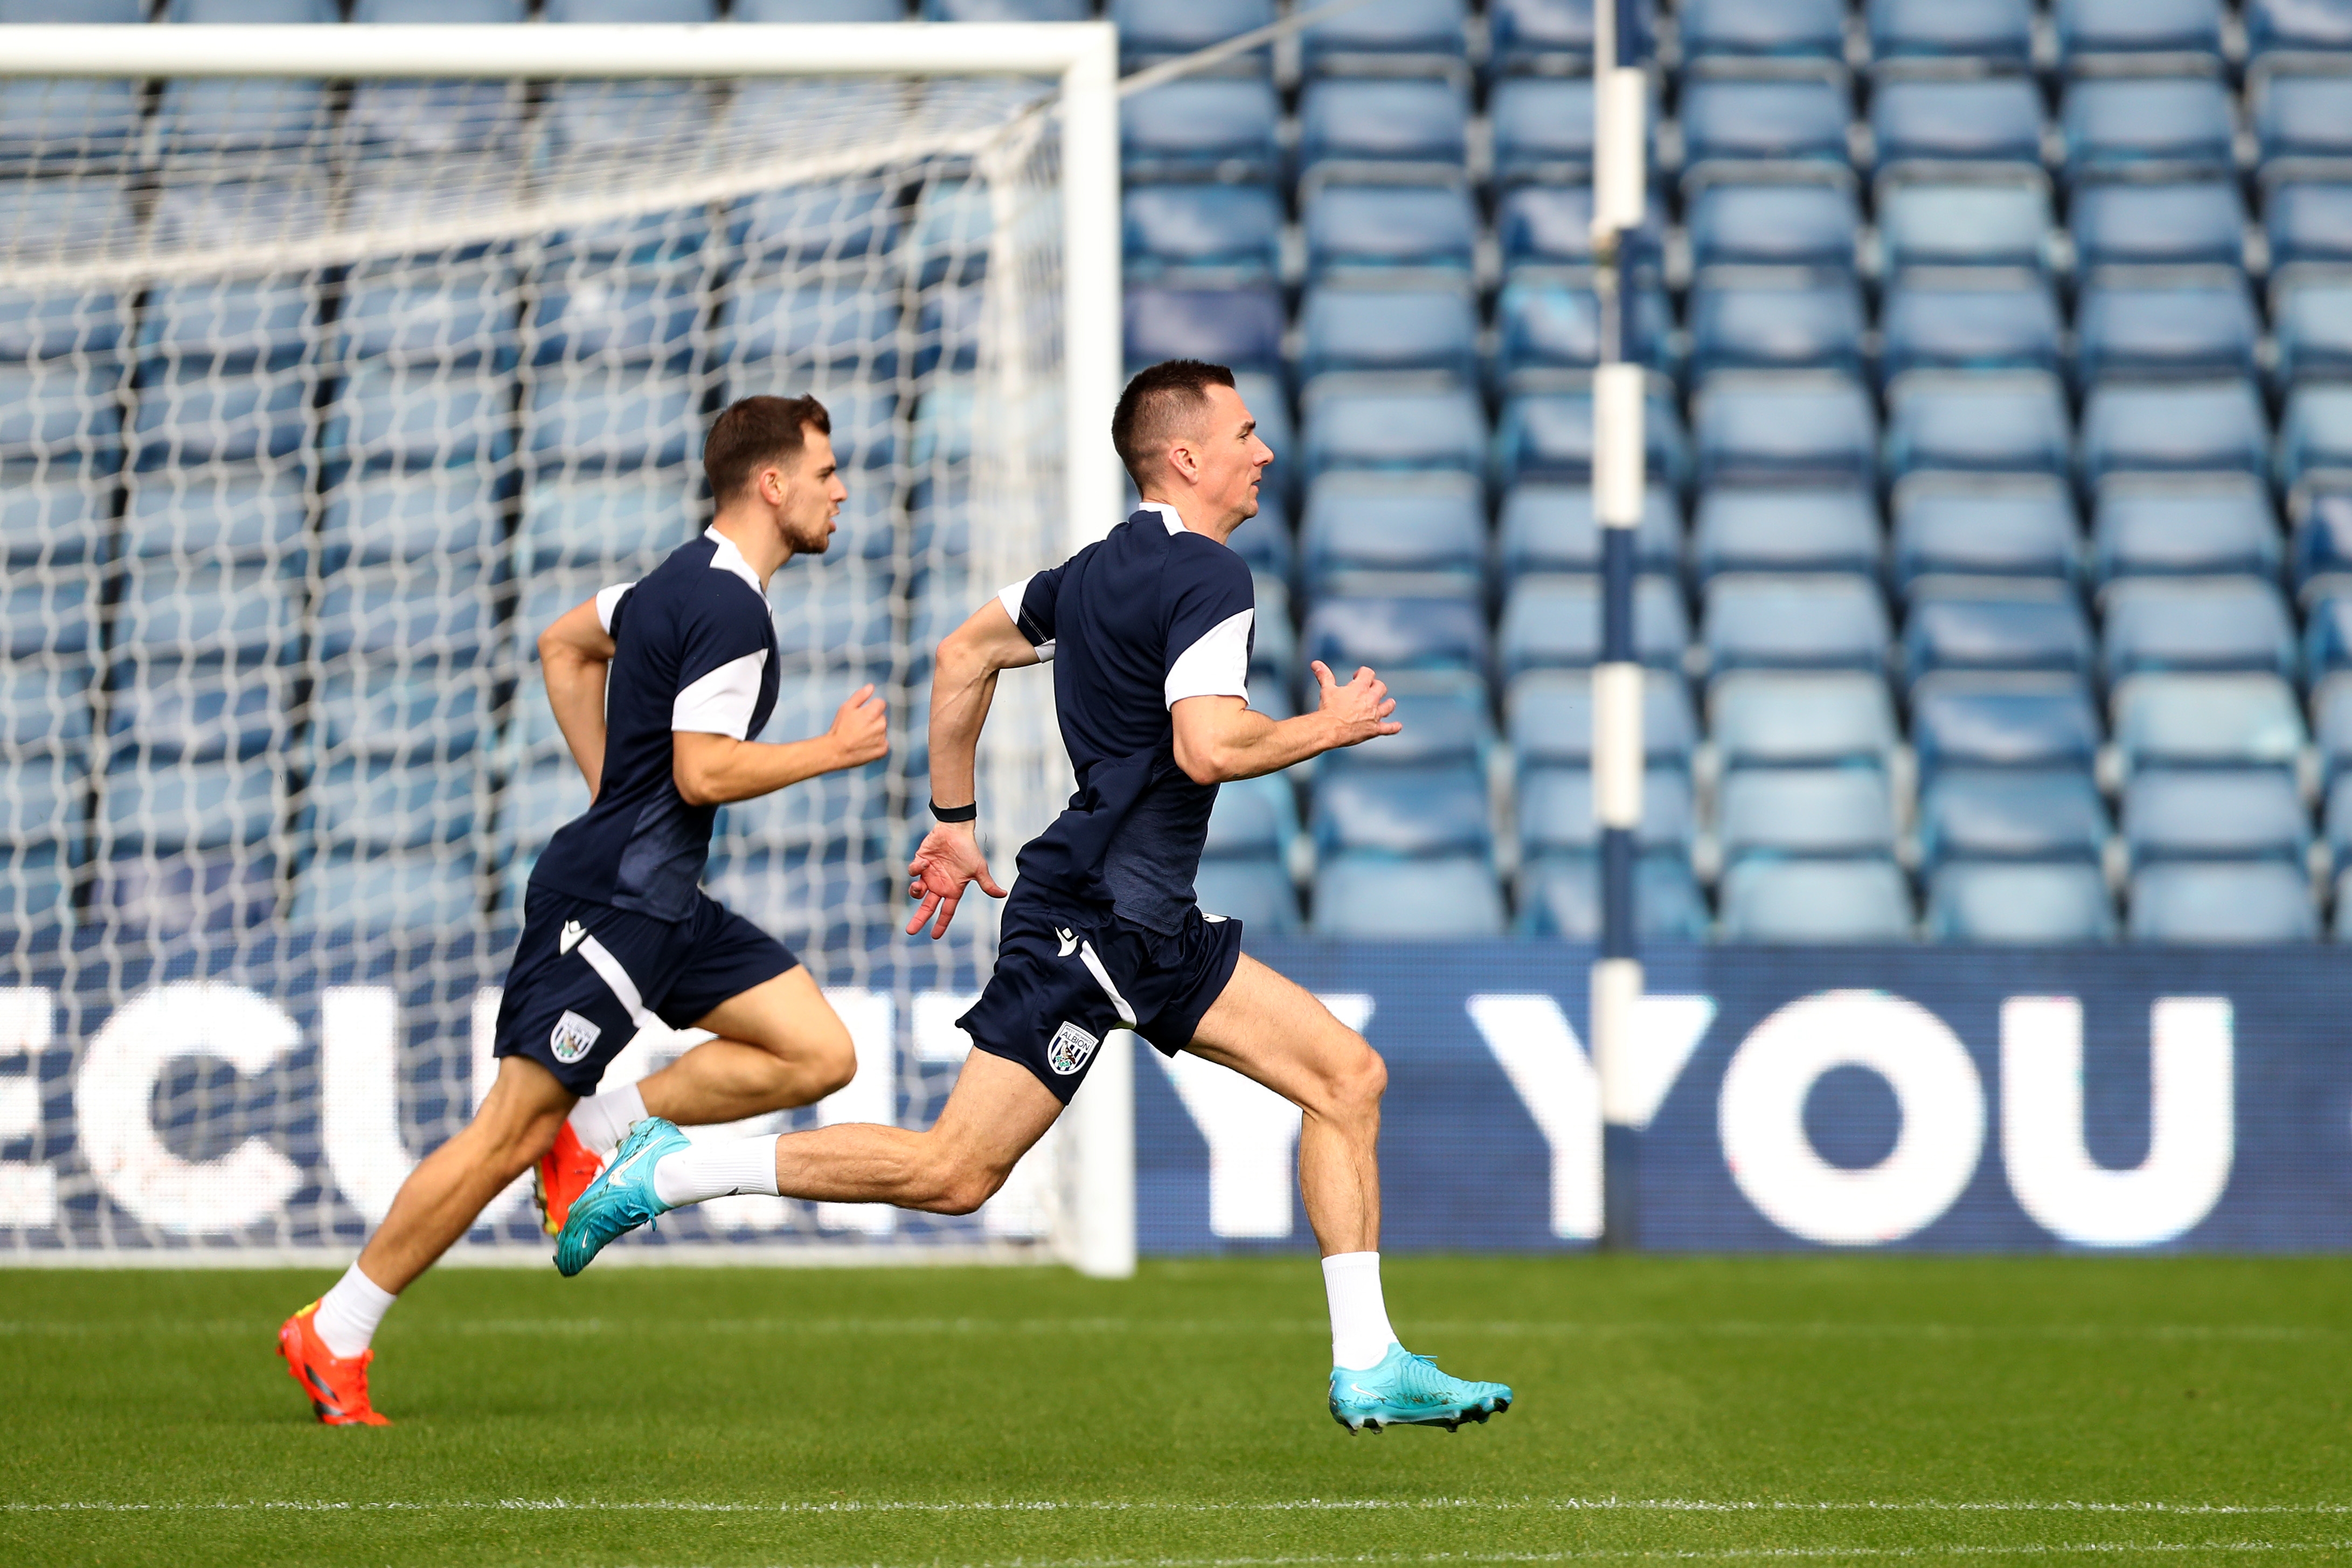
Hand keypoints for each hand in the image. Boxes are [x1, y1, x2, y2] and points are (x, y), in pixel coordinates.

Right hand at [827, 684, 887, 769]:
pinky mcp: (882, 750)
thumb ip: (860, 696)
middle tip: (858, 726)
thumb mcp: (846, 708)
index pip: (881, 703)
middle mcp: (881, 725)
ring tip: (860, 736)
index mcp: (873, 713)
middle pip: (881, 717)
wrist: (836, 751)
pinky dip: (877, 743)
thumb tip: (871, 686)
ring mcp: (882, 738)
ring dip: (875, 731)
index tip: (862, 714)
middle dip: (873, 719)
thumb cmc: (840, 728)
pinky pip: (883, 743)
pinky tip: (865, 744)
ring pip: (882, 730)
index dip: (871, 707)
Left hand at [905, 824, 1007, 939]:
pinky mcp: (920, 863)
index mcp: (953, 890)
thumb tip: (1003, 895)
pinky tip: (924, 863)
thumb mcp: (979, 869)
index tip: (934, 937)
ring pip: (917, 892)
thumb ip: (987, 884)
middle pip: (927, 907)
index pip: (946, 911)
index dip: (941, 924)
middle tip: (910, 931)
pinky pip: (913, 872)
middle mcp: (939, 885)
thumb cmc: (969, 849)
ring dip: (915, 892)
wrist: (955, 830)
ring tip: (919, 887)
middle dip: (918, 920)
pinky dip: (916, 870)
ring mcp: (929, 875)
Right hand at [1311, 660, 1400, 749]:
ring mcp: (1374, 715)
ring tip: (1387, 704)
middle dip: (1376, 687)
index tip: (1356, 676)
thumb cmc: (1328, 709)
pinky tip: (1397, 726)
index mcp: (1360, 688)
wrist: (1329, 729)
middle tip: (1369, 690)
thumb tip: (1315, 664)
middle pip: (1381, 687)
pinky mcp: (1374, 729)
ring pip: (1389, 706)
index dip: (1363, 673)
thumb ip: (1324, 675)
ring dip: (1388, 704)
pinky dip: (1394, 727)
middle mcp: (1370, 700)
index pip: (1368, 673)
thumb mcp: (1326, 689)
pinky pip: (1389, 728)